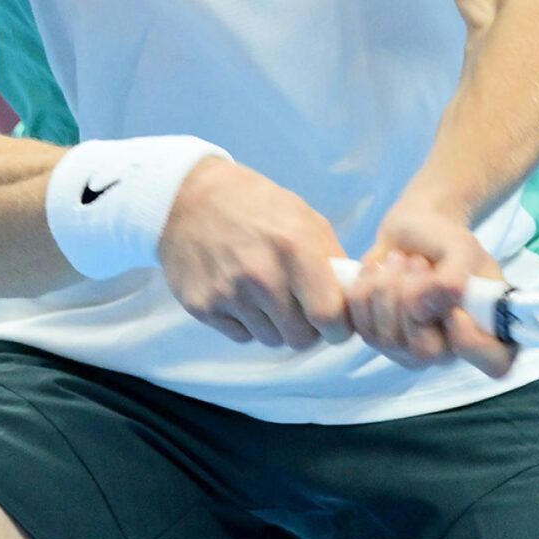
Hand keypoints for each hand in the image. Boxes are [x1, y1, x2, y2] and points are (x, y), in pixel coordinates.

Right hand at [157, 157, 353, 349]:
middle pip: (300, 338)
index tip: (335, 323)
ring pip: (271, 340)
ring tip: (266, 295)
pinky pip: (241, 336)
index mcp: (294, 248)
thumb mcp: (303, 216)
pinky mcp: (202, 306)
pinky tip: (240, 294)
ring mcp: (228, 294)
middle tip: (300, 308)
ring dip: (275, 325)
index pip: (328, 316)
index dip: (338, 328)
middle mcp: (261, 275)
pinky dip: (246, 323)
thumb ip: (332, 258)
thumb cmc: (254, 204)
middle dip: (307, 329)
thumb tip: (352, 298)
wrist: (186, 198)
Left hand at [348, 200, 515, 375]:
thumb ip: (453, 277)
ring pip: (388, 339)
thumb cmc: (446, 242)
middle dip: (413, 299)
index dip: (471, 340)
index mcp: (489, 332)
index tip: (454, 307)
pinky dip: (365, 289)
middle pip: (426, 352)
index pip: (495, 364)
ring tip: (401, 259)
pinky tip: (379, 269)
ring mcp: (413, 350)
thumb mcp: (461, 248)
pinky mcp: (380, 340)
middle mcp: (452, 350)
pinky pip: (362, 326)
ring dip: (388, 287)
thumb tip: (425, 307)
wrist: (412, 233)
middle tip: (418, 263)